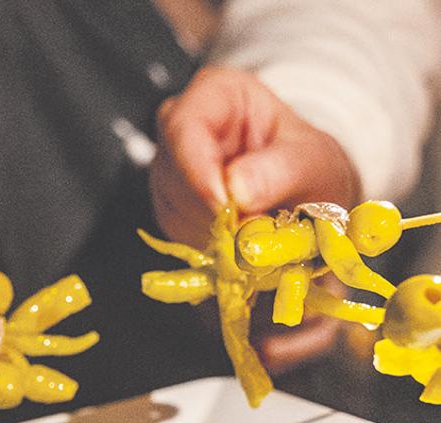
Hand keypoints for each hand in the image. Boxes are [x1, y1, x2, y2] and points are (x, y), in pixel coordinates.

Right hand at [150, 67, 359, 373]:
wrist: (310, 191)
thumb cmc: (312, 166)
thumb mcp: (314, 160)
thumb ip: (280, 170)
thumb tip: (235, 192)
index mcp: (214, 97)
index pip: (182, 127)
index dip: (197, 173)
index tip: (224, 210)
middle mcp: (181, 133)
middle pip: (172, 180)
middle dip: (211, 219)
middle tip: (256, 242)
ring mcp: (171, 178)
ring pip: (173, 219)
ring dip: (215, 246)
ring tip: (259, 250)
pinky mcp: (174, 217)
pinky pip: (180, 244)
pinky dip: (213, 261)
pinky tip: (244, 260)